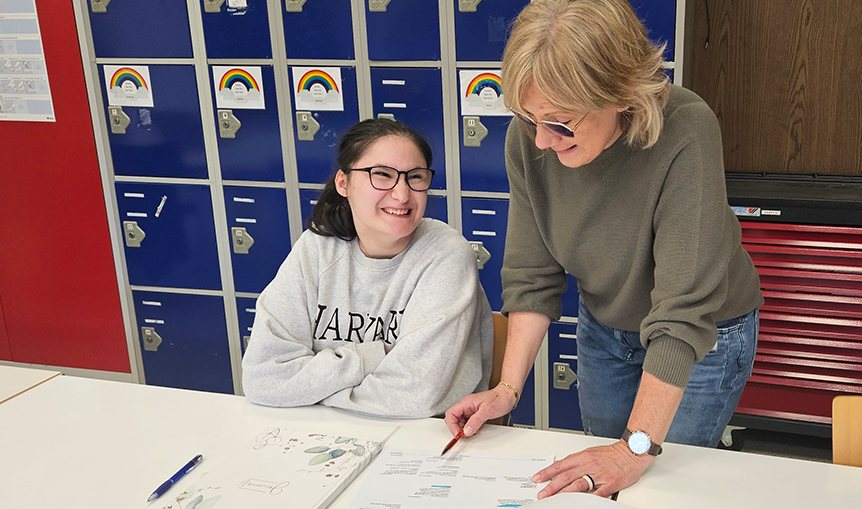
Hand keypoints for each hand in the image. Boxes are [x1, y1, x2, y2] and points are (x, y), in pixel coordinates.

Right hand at [444, 384, 517, 436]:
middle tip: (463, 435)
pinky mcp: (475, 415)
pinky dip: (469, 429)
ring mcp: (470, 410)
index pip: (451, 414)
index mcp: (466, 402)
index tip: (458, 433)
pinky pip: (467, 423)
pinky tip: (474, 431)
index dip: (452, 425)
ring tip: (470, 433)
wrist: (508, 396)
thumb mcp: (487, 410)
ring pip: (460, 422)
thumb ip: (476, 421)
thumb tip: (467, 431)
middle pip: (453, 419)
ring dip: (463, 429)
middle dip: (456, 428)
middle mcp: (466, 406)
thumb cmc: (499, 398)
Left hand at [532, 440, 653, 497]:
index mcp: (583, 457)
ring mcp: (599, 475)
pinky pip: (597, 493)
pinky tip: (580, 503)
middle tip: (542, 494)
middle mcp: (589, 465)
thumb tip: (565, 470)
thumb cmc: (612, 453)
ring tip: (555, 500)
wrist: (632, 452)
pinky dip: (588, 498)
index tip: (538, 478)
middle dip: (552, 486)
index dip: (547, 472)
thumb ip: (578, 462)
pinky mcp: (610, 484)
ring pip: (577, 485)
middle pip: (566, 477)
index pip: (560, 465)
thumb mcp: (591, 453)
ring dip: (564, 493)